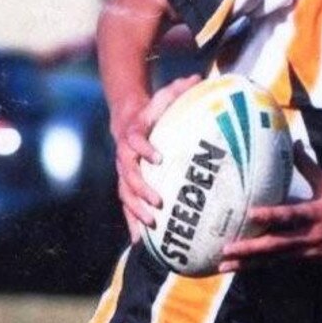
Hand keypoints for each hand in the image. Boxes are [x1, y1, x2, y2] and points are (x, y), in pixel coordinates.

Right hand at [114, 74, 200, 241]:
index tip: (158, 158)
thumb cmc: (153, 111)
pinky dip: (134, 225)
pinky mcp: (126, 187)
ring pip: (125, 195)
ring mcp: (124, 174)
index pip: (135, 142)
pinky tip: (144, 245)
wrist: (127, 120)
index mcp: (134, 135)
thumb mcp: (164, 97)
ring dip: (136, 212)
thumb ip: (179, 90)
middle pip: (128, 175)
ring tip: (152, 227)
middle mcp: (125, 157)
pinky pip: (128, 209)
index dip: (144, 149)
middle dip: (141, 190)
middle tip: (158, 202)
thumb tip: (198, 78)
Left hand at [218, 142, 321, 273]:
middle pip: (275, 244)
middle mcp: (306, 236)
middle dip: (250, 248)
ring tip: (223, 266)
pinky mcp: (301, 262)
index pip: (290, 215)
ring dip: (247, 263)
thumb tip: (294, 143)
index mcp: (314, 215)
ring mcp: (303, 252)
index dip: (271, 215)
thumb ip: (309, 167)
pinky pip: (275, 265)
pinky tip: (238, 269)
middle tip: (226, 250)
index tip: (251, 213)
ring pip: (271, 259)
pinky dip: (256, 267)